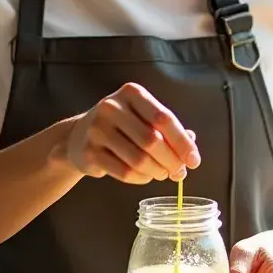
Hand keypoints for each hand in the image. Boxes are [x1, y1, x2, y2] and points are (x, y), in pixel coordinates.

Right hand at [64, 82, 200, 184]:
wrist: (78, 136)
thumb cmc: (121, 126)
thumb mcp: (143, 117)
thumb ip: (167, 128)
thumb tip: (191, 144)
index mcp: (131, 93)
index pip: (163, 118)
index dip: (182, 142)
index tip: (194, 161)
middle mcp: (112, 107)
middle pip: (152, 140)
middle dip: (172, 161)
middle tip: (179, 173)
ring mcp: (97, 129)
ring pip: (139, 159)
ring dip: (157, 172)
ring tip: (162, 174)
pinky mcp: (90, 152)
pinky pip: (124, 172)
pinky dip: (141, 179)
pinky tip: (146, 177)